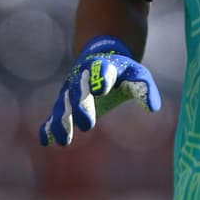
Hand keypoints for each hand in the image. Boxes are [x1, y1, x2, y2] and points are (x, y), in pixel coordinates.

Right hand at [39, 36, 160, 146]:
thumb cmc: (123, 71)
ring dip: (63, 122)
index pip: (101, 70)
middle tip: (88, 125)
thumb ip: (144, 89)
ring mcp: (70, 90)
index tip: (101, 89)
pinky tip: (47, 141)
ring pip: (63, 105)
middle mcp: (83, 78)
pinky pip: (54, 115)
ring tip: (66, 140)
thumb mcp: (137, 75)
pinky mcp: (64, 103)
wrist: (101, 58)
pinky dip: (49, 127)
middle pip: (78, 90)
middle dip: (81, 106)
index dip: (100, 77)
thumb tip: (153, 108)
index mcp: (103, 66)